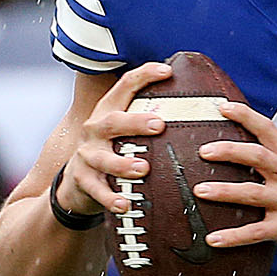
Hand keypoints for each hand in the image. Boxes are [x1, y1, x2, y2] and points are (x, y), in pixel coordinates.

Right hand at [57, 61, 174, 220]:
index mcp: (108, 112)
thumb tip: (200, 106)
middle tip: (159, 125)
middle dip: (135, 122)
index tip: (167, 71)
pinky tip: (125, 205)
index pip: (124, 87)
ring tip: (142, 169)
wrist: (76, 182)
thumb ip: (146, 119)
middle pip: (112, 121)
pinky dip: (110, 198)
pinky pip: (97, 190)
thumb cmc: (111, 150)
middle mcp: (95, 130)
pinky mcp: (83, 180)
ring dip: (122, 164)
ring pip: (102, 158)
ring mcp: (87, 155)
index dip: (144, 76)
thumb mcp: (122, 131)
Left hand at [193, 102, 276, 268]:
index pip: (268, 130)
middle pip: (258, 156)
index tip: (222, 106)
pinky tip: (214, 239)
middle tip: (203, 151)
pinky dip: (233, 237)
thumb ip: (274, 164)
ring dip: (224, 191)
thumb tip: (238, 154)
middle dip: (229, 150)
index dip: (245, 116)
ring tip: (200, 191)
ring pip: (253, 193)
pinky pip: (256, 233)